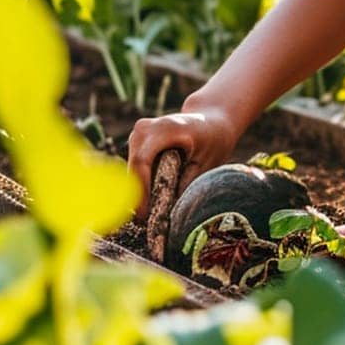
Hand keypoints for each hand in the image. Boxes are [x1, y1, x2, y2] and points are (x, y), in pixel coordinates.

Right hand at [127, 99, 238, 218]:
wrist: (211, 120)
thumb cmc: (214, 141)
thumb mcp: (207, 164)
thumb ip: (187, 185)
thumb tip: (169, 213)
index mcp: (166, 128)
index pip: (142, 161)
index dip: (141, 190)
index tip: (145, 215)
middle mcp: (145, 128)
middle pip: (133, 168)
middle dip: (137, 196)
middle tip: (146, 223)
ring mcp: (138, 134)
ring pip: (131, 170)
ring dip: (138, 192)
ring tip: (150, 216)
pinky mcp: (136, 142)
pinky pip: (134, 168)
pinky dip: (141, 185)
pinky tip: (152, 201)